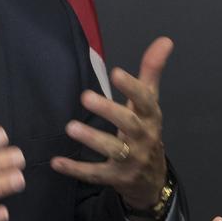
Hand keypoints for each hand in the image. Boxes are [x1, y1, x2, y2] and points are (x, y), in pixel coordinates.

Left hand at [51, 36, 172, 211]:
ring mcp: (131, 160)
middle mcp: (144, 138)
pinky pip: (96, 174)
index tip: (116, 73)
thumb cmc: (146, 132)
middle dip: (109, 110)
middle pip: (129, 123)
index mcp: (151, 117)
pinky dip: (76, 169)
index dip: (132, 88)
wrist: (152, 181)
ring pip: (113, 149)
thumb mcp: (150, 104)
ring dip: (92, 139)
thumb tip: (165, 39)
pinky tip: (57, 162)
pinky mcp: (116, 178)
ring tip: (71, 127)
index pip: (145, 101)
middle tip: (85, 97)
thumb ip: (152, 72)